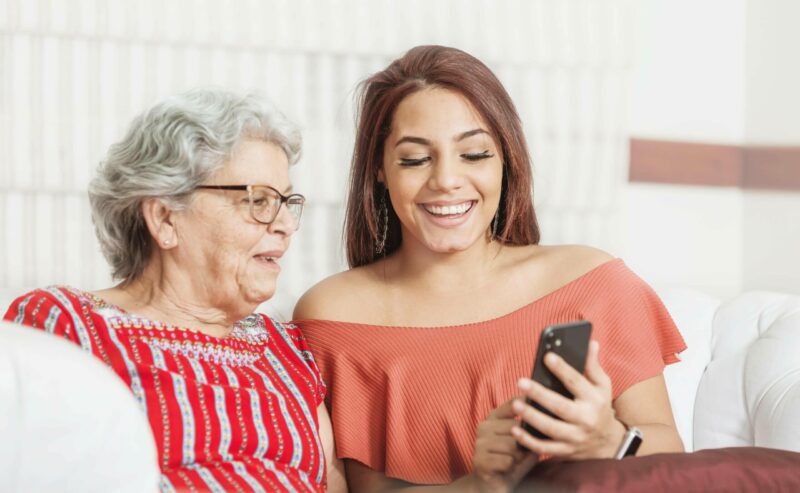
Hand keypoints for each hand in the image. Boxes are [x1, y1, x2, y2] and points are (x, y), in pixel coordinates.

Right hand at [472, 399, 539, 492]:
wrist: (494, 485)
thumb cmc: (512, 461)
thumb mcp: (524, 442)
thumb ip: (531, 428)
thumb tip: (547, 416)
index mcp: (493, 418)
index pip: (512, 405)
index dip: (527, 406)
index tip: (537, 409)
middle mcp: (484, 426)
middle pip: (514, 428)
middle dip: (523, 444)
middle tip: (519, 453)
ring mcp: (479, 443)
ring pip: (512, 446)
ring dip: (518, 458)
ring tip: (512, 461)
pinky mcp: (479, 460)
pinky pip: (506, 461)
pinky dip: (511, 467)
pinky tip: (505, 469)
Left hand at [510, 340, 625, 458]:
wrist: (608, 442)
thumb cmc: (600, 407)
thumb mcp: (602, 386)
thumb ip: (593, 366)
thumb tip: (590, 343)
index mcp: (594, 400)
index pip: (576, 382)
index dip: (562, 369)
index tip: (547, 357)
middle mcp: (585, 420)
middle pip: (560, 407)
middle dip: (540, 394)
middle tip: (521, 382)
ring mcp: (575, 438)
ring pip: (550, 429)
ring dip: (531, 417)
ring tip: (516, 404)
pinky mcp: (565, 451)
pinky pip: (544, 448)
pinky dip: (528, 441)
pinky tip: (515, 429)